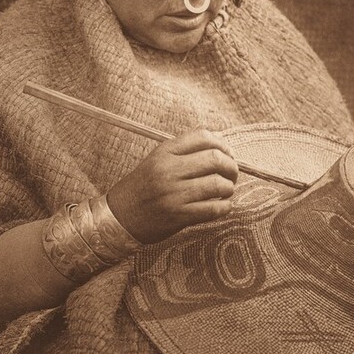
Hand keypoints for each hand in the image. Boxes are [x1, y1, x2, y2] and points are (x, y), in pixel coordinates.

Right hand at [107, 128, 238, 243]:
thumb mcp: (157, 160)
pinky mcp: (179, 216)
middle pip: (215, 159)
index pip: (203, 137)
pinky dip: (225, 207)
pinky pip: (214, 209)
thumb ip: (184, 151)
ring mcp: (174, 194)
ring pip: (218, 184)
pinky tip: (223, 205)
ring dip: (229, 188)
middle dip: (232, 167)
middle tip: (232, 174)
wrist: (120, 217)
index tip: (228, 154)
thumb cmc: (143, 187)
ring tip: (226, 191)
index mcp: (164, 152)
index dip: (223, 144)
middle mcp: (168, 170)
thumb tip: (220, 144)